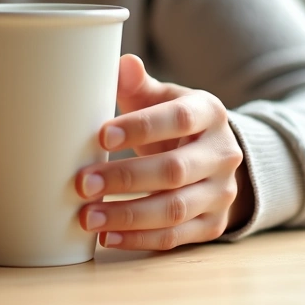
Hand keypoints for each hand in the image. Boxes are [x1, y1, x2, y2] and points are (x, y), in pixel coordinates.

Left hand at [76, 55, 253, 250]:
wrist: (213, 156)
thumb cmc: (174, 123)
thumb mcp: (162, 98)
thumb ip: (138, 85)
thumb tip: (123, 64)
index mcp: (209, 113)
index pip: (178, 119)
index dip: (140, 128)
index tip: (101, 137)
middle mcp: (223, 154)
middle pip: (173, 170)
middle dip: (125, 179)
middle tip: (82, 183)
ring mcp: (222, 193)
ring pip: (174, 210)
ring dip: (127, 216)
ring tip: (87, 217)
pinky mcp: (213, 224)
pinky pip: (175, 238)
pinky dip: (139, 240)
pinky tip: (107, 237)